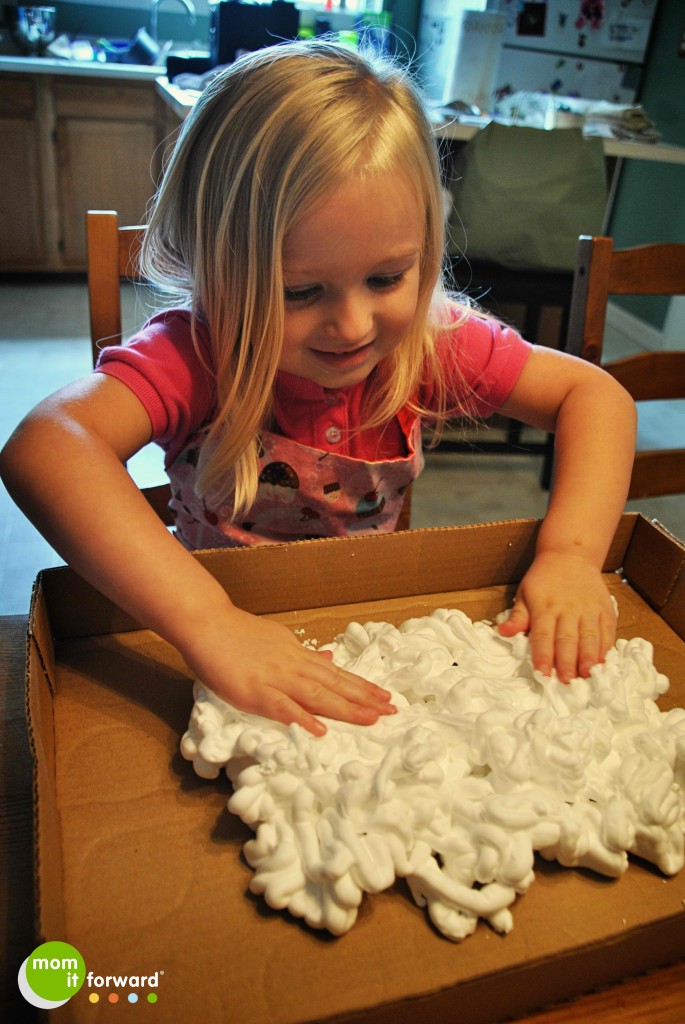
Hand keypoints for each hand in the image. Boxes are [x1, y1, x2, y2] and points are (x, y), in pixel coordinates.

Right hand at [180, 603, 395, 735]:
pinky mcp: (254, 691)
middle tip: (392, 711)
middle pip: (334, 684)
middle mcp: (293, 666)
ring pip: (317, 695)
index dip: (361, 686)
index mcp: (297, 655)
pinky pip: (282, 707)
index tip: (385, 697)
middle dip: (364, 699)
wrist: (207, 623)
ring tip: (371, 719)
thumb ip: (302, 653)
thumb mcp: (278, 639)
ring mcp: (275, 678)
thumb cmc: (237, 633)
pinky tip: (320, 730)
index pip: (336, 674)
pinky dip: (302, 718)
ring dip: (346, 708)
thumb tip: (328, 658)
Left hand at [497, 551, 616, 682]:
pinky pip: (607, 630)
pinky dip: (606, 647)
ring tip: (587, 675)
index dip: (543, 656)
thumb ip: (517, 616)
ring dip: (588, 658)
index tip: (543, 674)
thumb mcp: (524, 593)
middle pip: (567, 639)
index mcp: (545, 607)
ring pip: (590, 637)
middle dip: (567, 662)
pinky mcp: (605, 608)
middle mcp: (568, 609)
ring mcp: (589, 609)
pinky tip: (603, 661)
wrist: (571, 555)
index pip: (543, 635)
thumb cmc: (543, 579)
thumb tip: (503, 632)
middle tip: (567, 682)